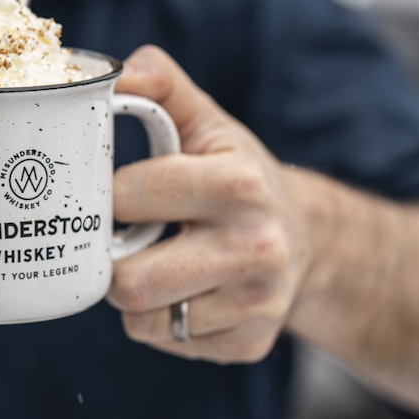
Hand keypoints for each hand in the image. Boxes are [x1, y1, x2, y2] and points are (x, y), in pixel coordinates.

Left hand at [107, 46, 311, 362]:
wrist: (308, 238)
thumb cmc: (239, 176)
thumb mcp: (207, 121)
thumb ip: (160, 83)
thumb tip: (116, 75)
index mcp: (237, 185)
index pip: (127, 200)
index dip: (110, 197)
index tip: (121, 194)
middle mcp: (255, 248)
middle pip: (128, 281)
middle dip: (114, 260)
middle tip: (130, 240)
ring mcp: (256, 304)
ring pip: (141, 320)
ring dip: (136, 294)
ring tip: (160, 262)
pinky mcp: (249, 344)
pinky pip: (166, 342)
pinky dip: (162, 321)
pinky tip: (187, 291)